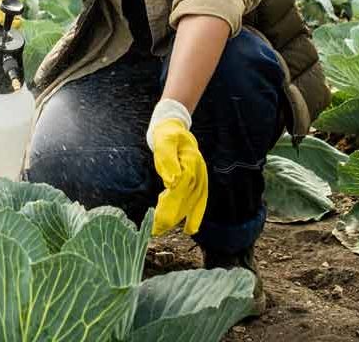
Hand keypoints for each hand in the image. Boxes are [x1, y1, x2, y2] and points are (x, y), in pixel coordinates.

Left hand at [151, 118, 208, 235]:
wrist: (174, 127)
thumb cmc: (167, 135)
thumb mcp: (164, 142)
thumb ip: (167, 161)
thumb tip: (172, 182)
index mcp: (190, 163)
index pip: (179, 190)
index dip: (169, 206)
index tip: (158, 220)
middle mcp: (198, 172)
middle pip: (186, 199)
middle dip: (172, 216)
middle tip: (158, 230)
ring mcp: (200, 177)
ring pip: (193, 202)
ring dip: (184, 218)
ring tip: (172, 231)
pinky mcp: (198, 181)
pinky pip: (200, 201)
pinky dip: (196, 215)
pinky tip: (191, 228)